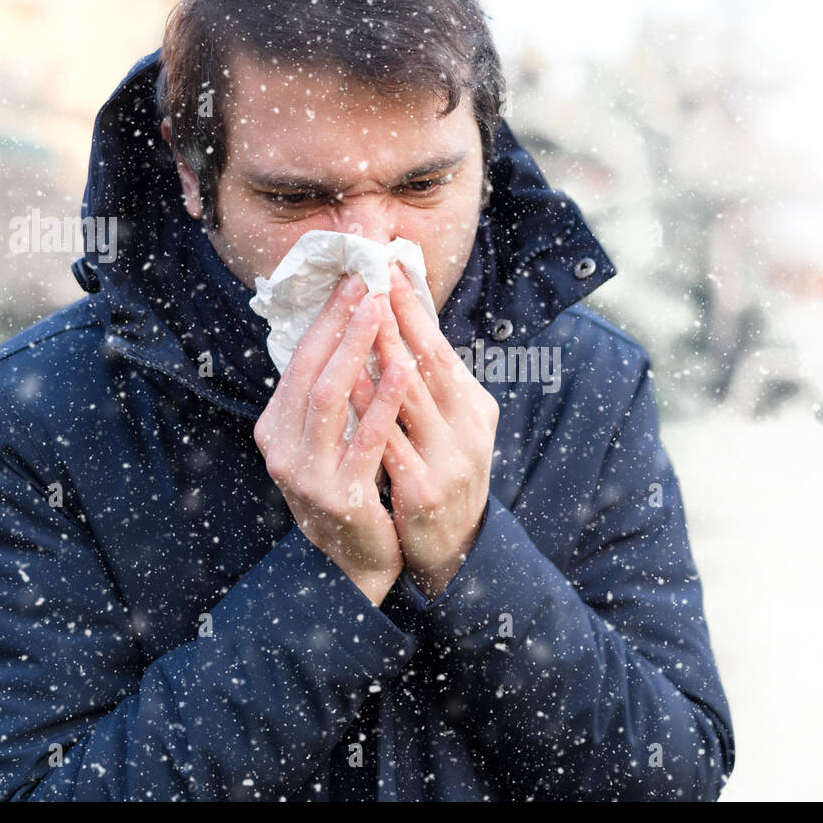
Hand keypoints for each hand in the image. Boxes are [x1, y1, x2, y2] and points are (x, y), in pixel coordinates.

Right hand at [254, 274, 413, 605]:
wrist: (353, 567)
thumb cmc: (348, 492)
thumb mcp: (325, 443)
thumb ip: (327, 396)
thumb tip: (346, 329)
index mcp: (275, 429)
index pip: (299, 360)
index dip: (326, 318)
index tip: (353, 280)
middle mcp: (281, 449)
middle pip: (310, 369)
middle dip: (340, 322)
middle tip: (366, 282)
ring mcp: (306, 474)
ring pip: (330, 396)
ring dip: (357, 349)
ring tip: (381, 312)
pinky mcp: (339, 495)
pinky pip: (364, 438)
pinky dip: (382, 400)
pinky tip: (402, 369)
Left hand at [348, 263, 498, 598]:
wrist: (453, 552)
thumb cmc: (443, 478)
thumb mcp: (451, 428)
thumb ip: (432, 386)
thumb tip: (405, 331)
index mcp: (475, 409)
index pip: (442, 350)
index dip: (416, 310)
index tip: (390, 270)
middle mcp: (469, 430)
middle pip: (430, 366)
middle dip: (398, 320)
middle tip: (372, 280)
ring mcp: (449, 462)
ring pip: (411, 400)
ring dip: (383, 356)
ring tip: (361, 318)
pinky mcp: (424, 493)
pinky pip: (390, 445)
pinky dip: (369, 413)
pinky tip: (348, 389)